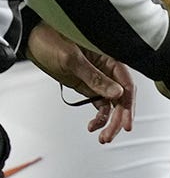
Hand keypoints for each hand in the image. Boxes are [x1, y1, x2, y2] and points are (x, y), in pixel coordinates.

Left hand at [25, 24, 132, 142]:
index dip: (129, 105)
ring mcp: (100, 79)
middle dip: (118, 118)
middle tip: (110, 135)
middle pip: (122, 98)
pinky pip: (100, 104)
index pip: (127, 84)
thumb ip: (95, 78)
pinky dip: (99, 117)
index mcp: (111, 59)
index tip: (126, 123)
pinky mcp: (89, 86)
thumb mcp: (72, 59)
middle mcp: (109, 70)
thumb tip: (118, 94)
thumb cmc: (53, 40)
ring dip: (109, 121)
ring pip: (113, 104)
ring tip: (103, 137)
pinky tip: (92, 126)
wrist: (33, 40)